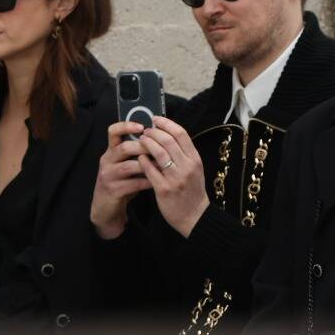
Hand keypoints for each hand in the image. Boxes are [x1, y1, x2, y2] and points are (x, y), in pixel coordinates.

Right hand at [91, 122, 153, 238]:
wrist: (107, 207)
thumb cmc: (123, 181)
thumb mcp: (127, 163)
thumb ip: (137, 152)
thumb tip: (160, 136)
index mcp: (111, 151)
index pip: (113, 131)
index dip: (126, 126)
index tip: (142, 126)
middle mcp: (106, 161)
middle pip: (123, 148)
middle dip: (144, 147)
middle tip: (161, 149)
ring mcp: (107, 176)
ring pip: (128, 166)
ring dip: (148, 165)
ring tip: (163, 165)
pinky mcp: (112, 190)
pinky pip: (132, 184)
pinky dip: (147, 181)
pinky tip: (158, 181)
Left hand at [125, 116, 209, 236]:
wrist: (194, 216)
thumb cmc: (192, 191)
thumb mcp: (195, 170)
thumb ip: (184, 154)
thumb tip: (168, 136)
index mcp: (195, 159)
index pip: (182, 134)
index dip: (167, 124)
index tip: (156, 119)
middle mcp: (188, 166)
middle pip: (169, 141)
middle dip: (154, 132)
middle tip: (145, 130)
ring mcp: (176, 178)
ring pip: (159, 153)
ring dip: (147, 143)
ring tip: (140, 140)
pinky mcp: (164, 189)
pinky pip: (150, 170)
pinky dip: (143, 161)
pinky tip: (139, 157)